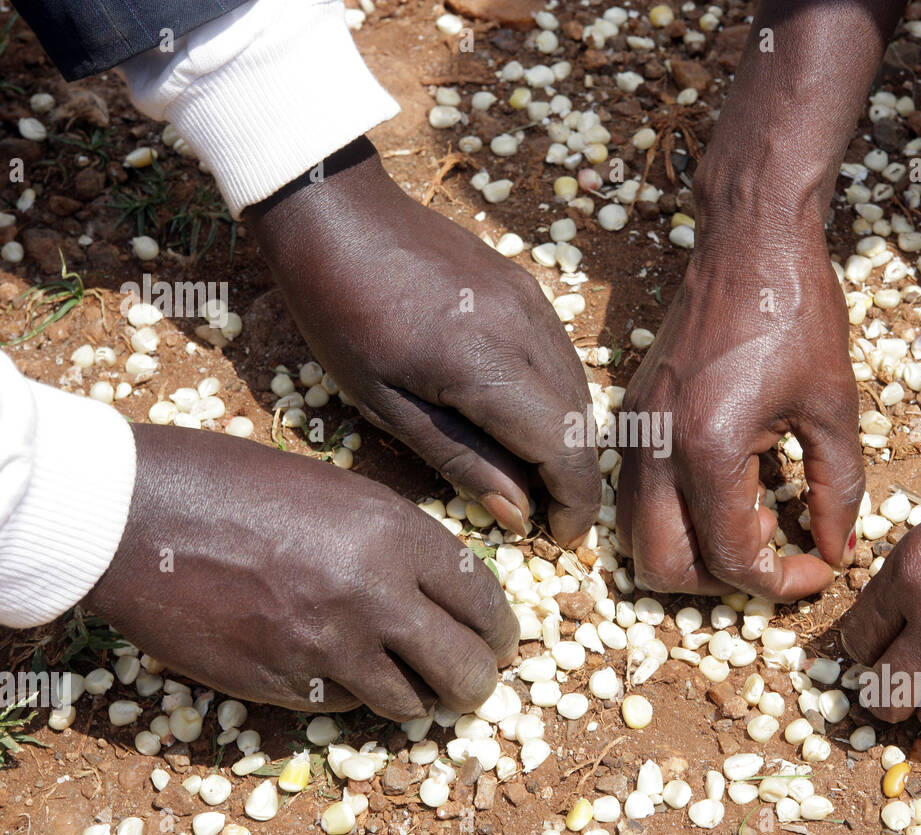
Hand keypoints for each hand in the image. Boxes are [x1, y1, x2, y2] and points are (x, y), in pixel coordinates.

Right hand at [87, 425, 516, 718]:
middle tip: (473, 680)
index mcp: (396, 534)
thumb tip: (444, 591)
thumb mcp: (341, 492)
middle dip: (478, 680)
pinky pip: (343, 706)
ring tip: (414, 685)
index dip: (501, 628)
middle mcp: (373, 595)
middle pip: (465, 668)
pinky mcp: (280, 684)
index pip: (485, 599)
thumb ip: (399, 543)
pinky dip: (352, 696)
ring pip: (409, 702)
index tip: (501, 640)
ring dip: (418, 697)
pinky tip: (340, 672)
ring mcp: (326, 646)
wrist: (137, 515)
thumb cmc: (238, 484)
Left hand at [248, 137, 599, 546]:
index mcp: (485, 365)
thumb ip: (460, 460)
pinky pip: (562, 356)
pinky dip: (556, 399)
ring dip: (568, 439)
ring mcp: (532, 302)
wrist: (338, 211)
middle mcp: (525, 330)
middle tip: (544, 514)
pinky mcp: (528, 286)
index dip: (574, 503)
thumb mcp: (386, 403)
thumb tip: (518, 513)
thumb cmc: (341, 312)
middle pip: (582, 423)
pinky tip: (522, 418)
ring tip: (531, 473)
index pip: (564, 449)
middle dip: (574, 478)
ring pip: (580, 390)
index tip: (561, 537)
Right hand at [616, 232, 863, 599]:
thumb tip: (837, 551)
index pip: (731, 556)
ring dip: (691, 552)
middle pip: (663, 567)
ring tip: (751, 518)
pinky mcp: (631, 419)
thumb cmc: (796, 312)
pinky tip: (728, 487)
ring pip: (637, 538)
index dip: (781, 581)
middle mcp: (655, 448)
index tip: (819, 570)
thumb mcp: (832, 407)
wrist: (749, 242)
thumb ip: (836, 491)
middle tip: (773, 554)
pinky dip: (674, 517)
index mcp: (707, 446)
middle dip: (720, 581)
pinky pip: (635, 498)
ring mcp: (634, 433)